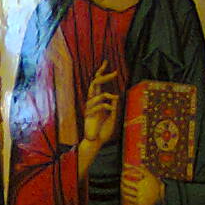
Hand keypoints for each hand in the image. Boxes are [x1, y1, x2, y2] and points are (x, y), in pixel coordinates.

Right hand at [77, 61, 119, 177]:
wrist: (96, 142)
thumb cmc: (104, 130)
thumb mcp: (113, 116)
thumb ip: (114, 107)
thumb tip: (116, 96)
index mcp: (98, 100)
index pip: (99, 83)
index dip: (102, 72)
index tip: (106, 62)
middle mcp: (93, 102)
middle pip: (95, 84)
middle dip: (104, 76)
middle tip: (114, 72)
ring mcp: (90, 108)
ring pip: (94, 94)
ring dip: (105, 94)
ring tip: (113, 97)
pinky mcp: (88, 116)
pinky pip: (95, 106)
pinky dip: (104, 105)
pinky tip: (110, 108)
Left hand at [120, 165, 160, 204]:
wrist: (162, 196)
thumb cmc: (154, 184)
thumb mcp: (148, 175)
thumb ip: (138, 168)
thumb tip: (125, 164)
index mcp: (141, 186)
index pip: (126, 182)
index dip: (123, 179)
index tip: (123, 178)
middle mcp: (140, 194)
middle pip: (125, 190)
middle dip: (122, 187)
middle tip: (122, 184)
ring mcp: (139, 201)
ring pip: (126, 197)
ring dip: (123, 194)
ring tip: (123, 190)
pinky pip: (129, 204)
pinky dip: (126, 201)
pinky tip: (126, 198)